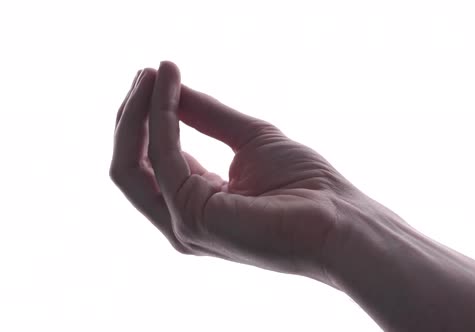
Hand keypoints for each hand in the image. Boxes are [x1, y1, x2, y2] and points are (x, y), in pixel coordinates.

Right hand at [110, 61, 370, 282]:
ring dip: (137, 113)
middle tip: (146, 72)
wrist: (339, 220)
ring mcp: (184, 224)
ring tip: (150, 74)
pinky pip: (163, 158)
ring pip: (132, 165)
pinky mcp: (192, 218)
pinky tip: (168, 87)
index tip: (157, 76)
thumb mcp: (249, 138)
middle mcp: (182, 220)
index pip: (153, 162)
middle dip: (133, 115)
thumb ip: (206, 116)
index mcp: (197, 204)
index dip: (150, 118)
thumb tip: (170, 87)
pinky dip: (161, 118)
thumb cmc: (306, 186)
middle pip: (132, 166)